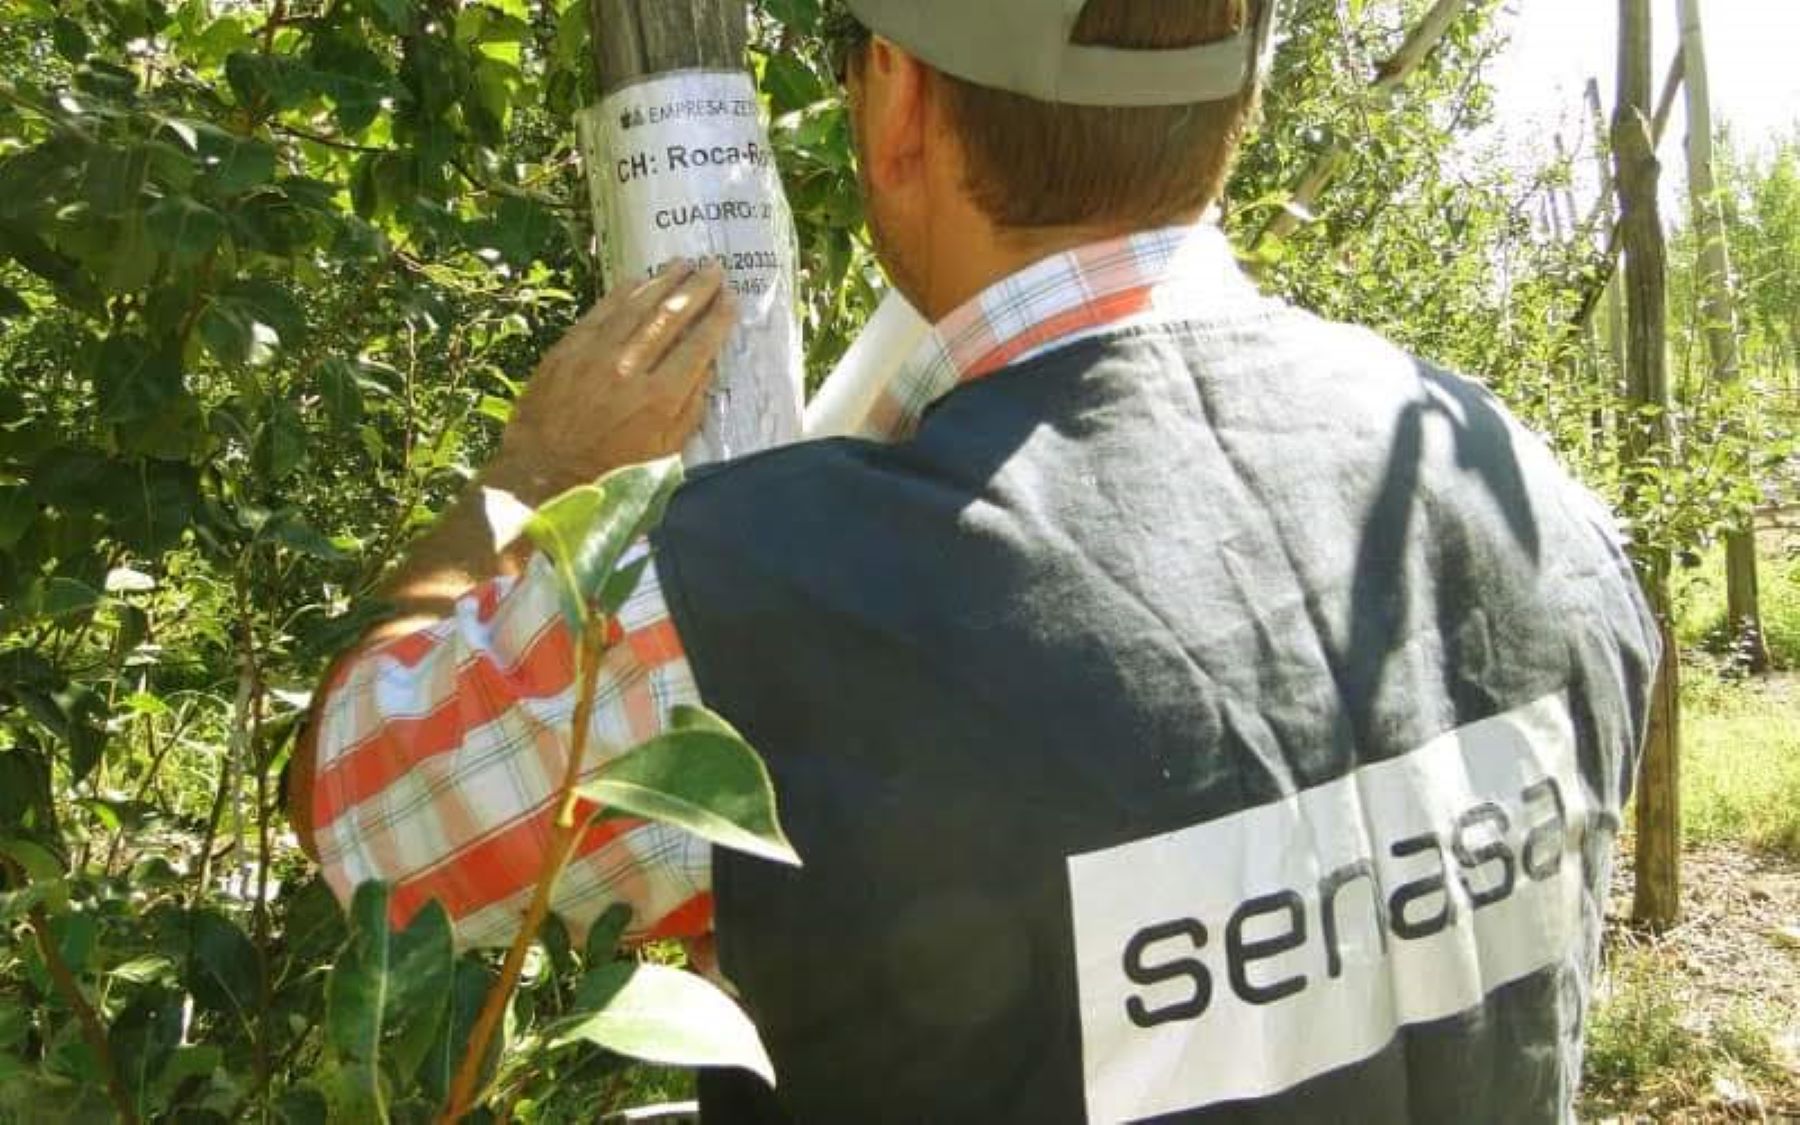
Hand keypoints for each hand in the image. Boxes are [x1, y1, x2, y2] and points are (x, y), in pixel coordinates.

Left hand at [497, 260, 734, 494]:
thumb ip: (689, 410)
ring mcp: (596, 355)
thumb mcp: (663, 454)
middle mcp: (630, 369)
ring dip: (663, 281)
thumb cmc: (610, 472)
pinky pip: (601, 311)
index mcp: (659, 399)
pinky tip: (639, 279)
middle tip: (713, 268)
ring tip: (683, 264)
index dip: (716, 319)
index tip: (731, 299)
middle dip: (695, 290)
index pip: (697, 347)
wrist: (543, 473)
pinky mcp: (568, 349)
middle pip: (670, 318)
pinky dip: (622, 293)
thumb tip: (706, 369)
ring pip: (637, 307)